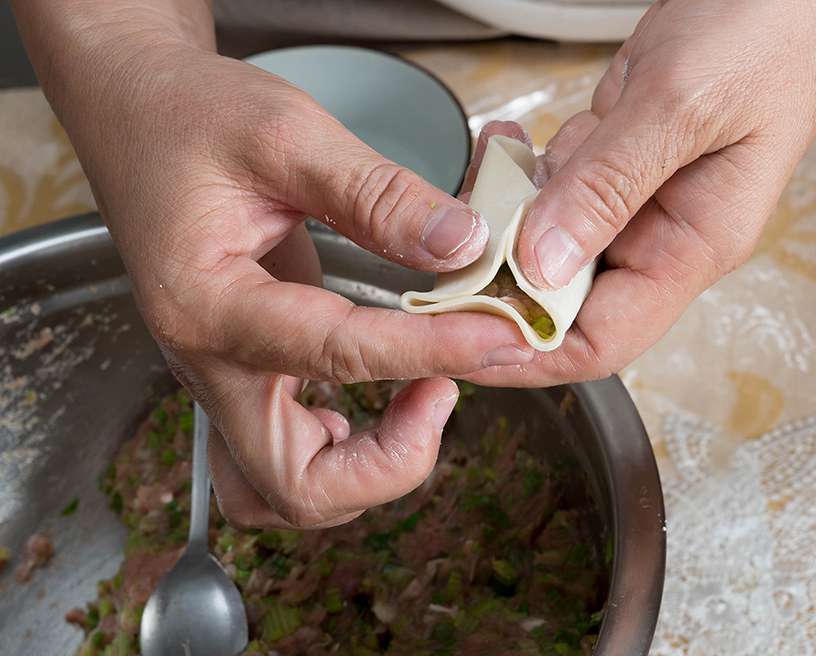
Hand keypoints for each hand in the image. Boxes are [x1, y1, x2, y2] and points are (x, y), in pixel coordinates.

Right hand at [13, 3, 533, 527]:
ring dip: (366, 473)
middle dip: (391, 462)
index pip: (338, 356)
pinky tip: (379, 402)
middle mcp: (206, 362)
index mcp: (208, 303)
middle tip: (446, 392)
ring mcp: (220, 375)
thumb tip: (463, 246)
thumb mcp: (287, 133)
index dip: (432, 350)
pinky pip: (290, 453)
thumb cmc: (190, 114)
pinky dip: (343, 454)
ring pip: (290, 490)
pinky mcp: (243, 370)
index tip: (499, 334)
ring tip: (419, 400)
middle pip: (298, 486)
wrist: (132, 111)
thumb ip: (377, 195)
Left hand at [470, 0, 815, 386]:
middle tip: (450, 244)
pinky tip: (509, 140)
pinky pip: (549, 190)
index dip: (528, 352)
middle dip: (500, 274)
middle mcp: (659, 238)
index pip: (602, 340)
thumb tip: (542, 265)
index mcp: (690, 248)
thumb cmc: (769, 34)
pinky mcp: (614, 167)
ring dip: (505, 212)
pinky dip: (519, 170)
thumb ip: (608, 186)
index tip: (460, 335)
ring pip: (544, 242)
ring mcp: (634, 203)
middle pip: (561, 300)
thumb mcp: (680, 105)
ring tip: (494, 161)